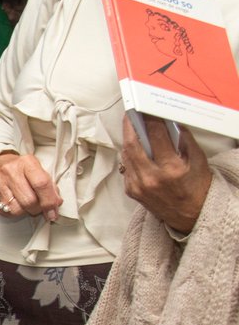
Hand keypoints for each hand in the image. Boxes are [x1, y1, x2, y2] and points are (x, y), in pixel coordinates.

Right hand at [0, 151, 61, 220]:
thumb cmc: (19, 170)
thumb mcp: (36, 170)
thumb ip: (48, 186)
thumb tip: (55, 204)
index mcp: (26, 162)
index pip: (41, 184)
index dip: (50, 201)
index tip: (53, 212)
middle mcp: (9, 171)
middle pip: (30, 201)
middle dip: (38, 209)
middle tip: (38, 207)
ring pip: (17, 210)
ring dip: (25, 212)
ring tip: (24, 203)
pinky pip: (5, 212)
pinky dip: (13, 212)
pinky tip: (13, 203)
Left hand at [120, 115, 210, 233]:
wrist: (190, 216)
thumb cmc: (196, 187)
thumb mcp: (197, 160)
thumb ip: (184, 140)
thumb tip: (169, 121)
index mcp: (170, 169)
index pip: (155, 137)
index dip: (150, 120)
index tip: (148, 109)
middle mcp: (151, 178)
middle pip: (133, 145)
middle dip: (130, 126)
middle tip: (130, 114)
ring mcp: (139, 186)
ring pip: (126, 156)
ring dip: (128, 139)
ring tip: (130, 126)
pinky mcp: (132, 192)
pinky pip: (127, 168)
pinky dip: (129, 155)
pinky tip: (133, 147)